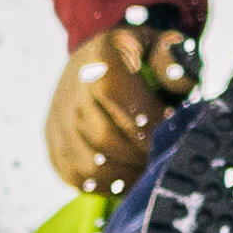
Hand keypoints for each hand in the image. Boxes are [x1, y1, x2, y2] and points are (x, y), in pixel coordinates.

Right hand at [45, 17, 198, 192]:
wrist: (99, 59)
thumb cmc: (141, 57)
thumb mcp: (160, 47)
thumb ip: (171, 61)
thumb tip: (180, 82)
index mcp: (100, 58)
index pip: (116, 95)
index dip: (147, 122)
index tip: (173, 135)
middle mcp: (71, 89)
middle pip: (104, 137)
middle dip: (141, 155)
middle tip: (165, 160)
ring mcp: (58, 117)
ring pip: (88, 163)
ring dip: (125, 175)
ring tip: (149, 171)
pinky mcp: (53, 140)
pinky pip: (74, 175)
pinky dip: (104, 185)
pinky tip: (128, 179)